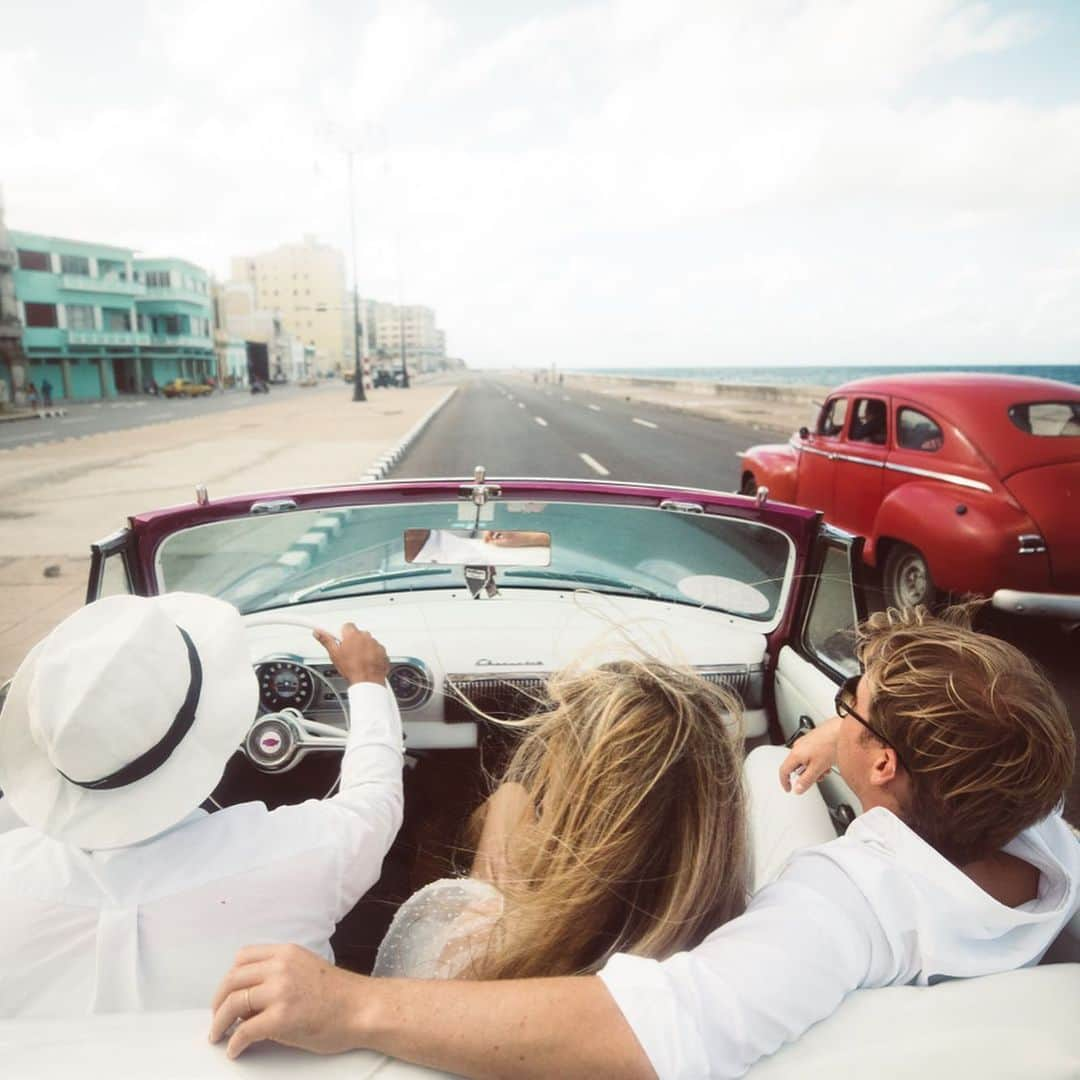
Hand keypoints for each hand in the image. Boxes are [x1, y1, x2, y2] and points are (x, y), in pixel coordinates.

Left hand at [209, 944, 365, 1058]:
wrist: (363, 1008)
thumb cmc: (339, 994)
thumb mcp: (306, 968)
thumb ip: (279, 973)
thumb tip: (252, 996)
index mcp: (286, 953)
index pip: (243, 958)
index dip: (230, 978)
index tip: (226, 994)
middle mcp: (280, 967)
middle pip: (232, 980)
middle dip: (218, 1001)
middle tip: (217, 1019)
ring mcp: (280, 991)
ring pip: (233, 1003)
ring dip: (220, 1022)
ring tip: (219, 1035)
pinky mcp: (282, 1018)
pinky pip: (245, 1031)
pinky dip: (235, 1043)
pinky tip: (236, 1049)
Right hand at [313, 624, 388, 685]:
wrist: (368, 681)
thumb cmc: (352, 669)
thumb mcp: (334, 654)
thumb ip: (326, 640)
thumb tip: (318, 633)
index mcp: (353, 634)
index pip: (346, 626)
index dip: (342, 634)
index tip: (338, 638)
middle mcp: (366, 636)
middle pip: (357, 634)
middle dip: (352, 641)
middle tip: (347, 653)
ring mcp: (375, 643)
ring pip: (367, 642)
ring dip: (363, 648)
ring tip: (357, 660)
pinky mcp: (382, 651)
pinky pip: (376, 649)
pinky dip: (372, 654)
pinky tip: (366, 662)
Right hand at [778, 715, 840, 793]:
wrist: (842, 729)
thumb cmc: (831, 743)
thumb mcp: (818, 768)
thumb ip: (806, 780)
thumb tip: (797, 789)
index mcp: (796, 753)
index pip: (784, 771)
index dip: (785, 782)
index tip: (789, 789)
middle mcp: (798, 746)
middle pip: (797, 767)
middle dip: (807, 775)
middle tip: (817, 778)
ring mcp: (806, 742)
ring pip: (806, 761)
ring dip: (815, 769)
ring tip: (826, 768)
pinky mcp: (813, 740)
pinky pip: (811, 755)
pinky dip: (818, 761)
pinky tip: (828, 761)